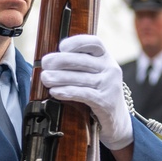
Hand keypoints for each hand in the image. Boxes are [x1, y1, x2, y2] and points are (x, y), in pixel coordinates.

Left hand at [40, 34, 132, 150]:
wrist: (116, 118)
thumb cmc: (97, 90)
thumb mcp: (93, 73)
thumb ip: (77, 64)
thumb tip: (49, 60)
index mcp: (106, 57)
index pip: (94, 43)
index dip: (77, 42)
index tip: (61, 47)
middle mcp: (110, 68)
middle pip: (82, 60)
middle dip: (60, 61)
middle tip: (45, 64)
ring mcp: (110, 85)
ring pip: (80, 78)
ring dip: (59, 77)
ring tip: (45, 78)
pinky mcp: (106, 101)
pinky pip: (83, 94)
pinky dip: (67, 91)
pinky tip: (55, 92)